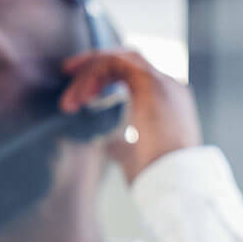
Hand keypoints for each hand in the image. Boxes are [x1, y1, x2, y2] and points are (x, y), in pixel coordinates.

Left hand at [58, 48, 201, 183]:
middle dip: (94, 66)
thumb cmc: (156, 176)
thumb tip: (101, 140)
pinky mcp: (151, 82)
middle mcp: (169, 86)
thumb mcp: (131, 154)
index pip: (133, 74)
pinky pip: (115, 63)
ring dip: (91, 72)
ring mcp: (163, 81)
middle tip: (67, 73)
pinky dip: (94, 74)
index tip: (82, 92)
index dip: (104, 76)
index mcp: (168, 101)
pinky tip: (83, 96)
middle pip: (126, 60)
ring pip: (119, 58)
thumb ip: (118, 141)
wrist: (175, 183)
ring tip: (71, 98)